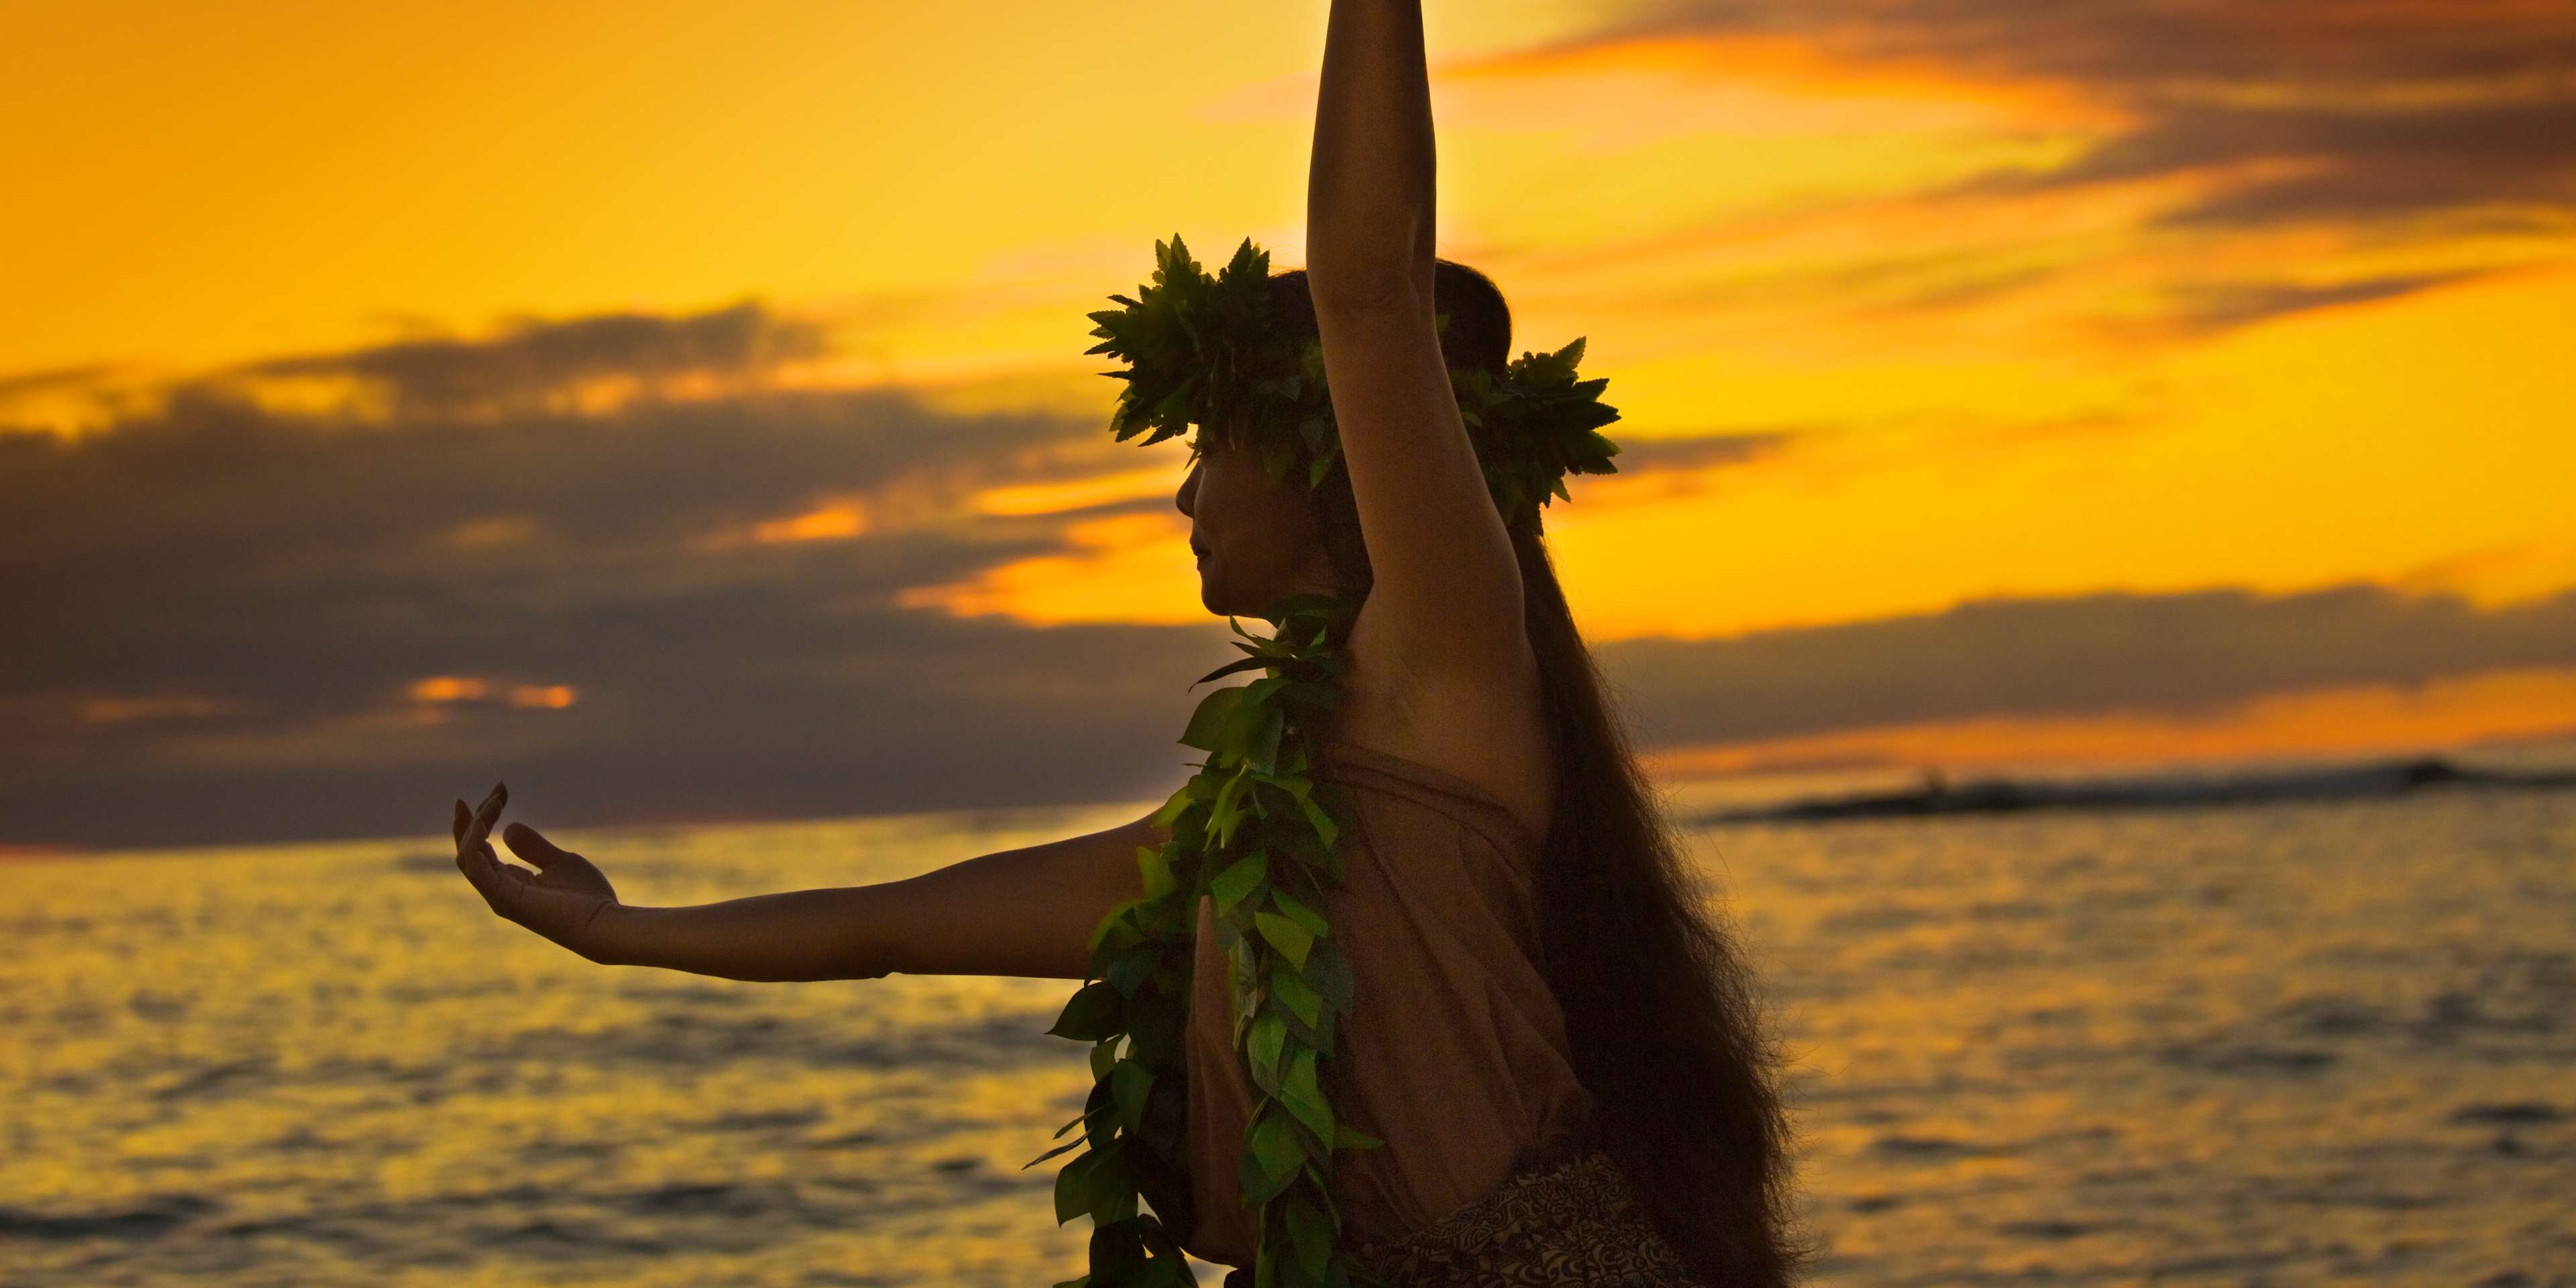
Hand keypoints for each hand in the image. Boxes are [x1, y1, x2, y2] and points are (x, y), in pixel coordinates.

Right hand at [453, 782, 622, 961]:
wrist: (603, 922)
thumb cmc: (587, 897)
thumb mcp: (559, 862)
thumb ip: (533, 847)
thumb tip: (508, 828)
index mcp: (509, 883)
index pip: (480, 849)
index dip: (484, 819)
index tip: (499, 791)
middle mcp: (498, 890)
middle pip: (469, 850)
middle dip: (475, 817)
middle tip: (496, 790)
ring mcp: (498, 896)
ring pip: (468, 855)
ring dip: (476, 824)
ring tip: (496, 800)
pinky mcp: (504, 899)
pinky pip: (476, 867)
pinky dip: (474, 841)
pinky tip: (485, 820)